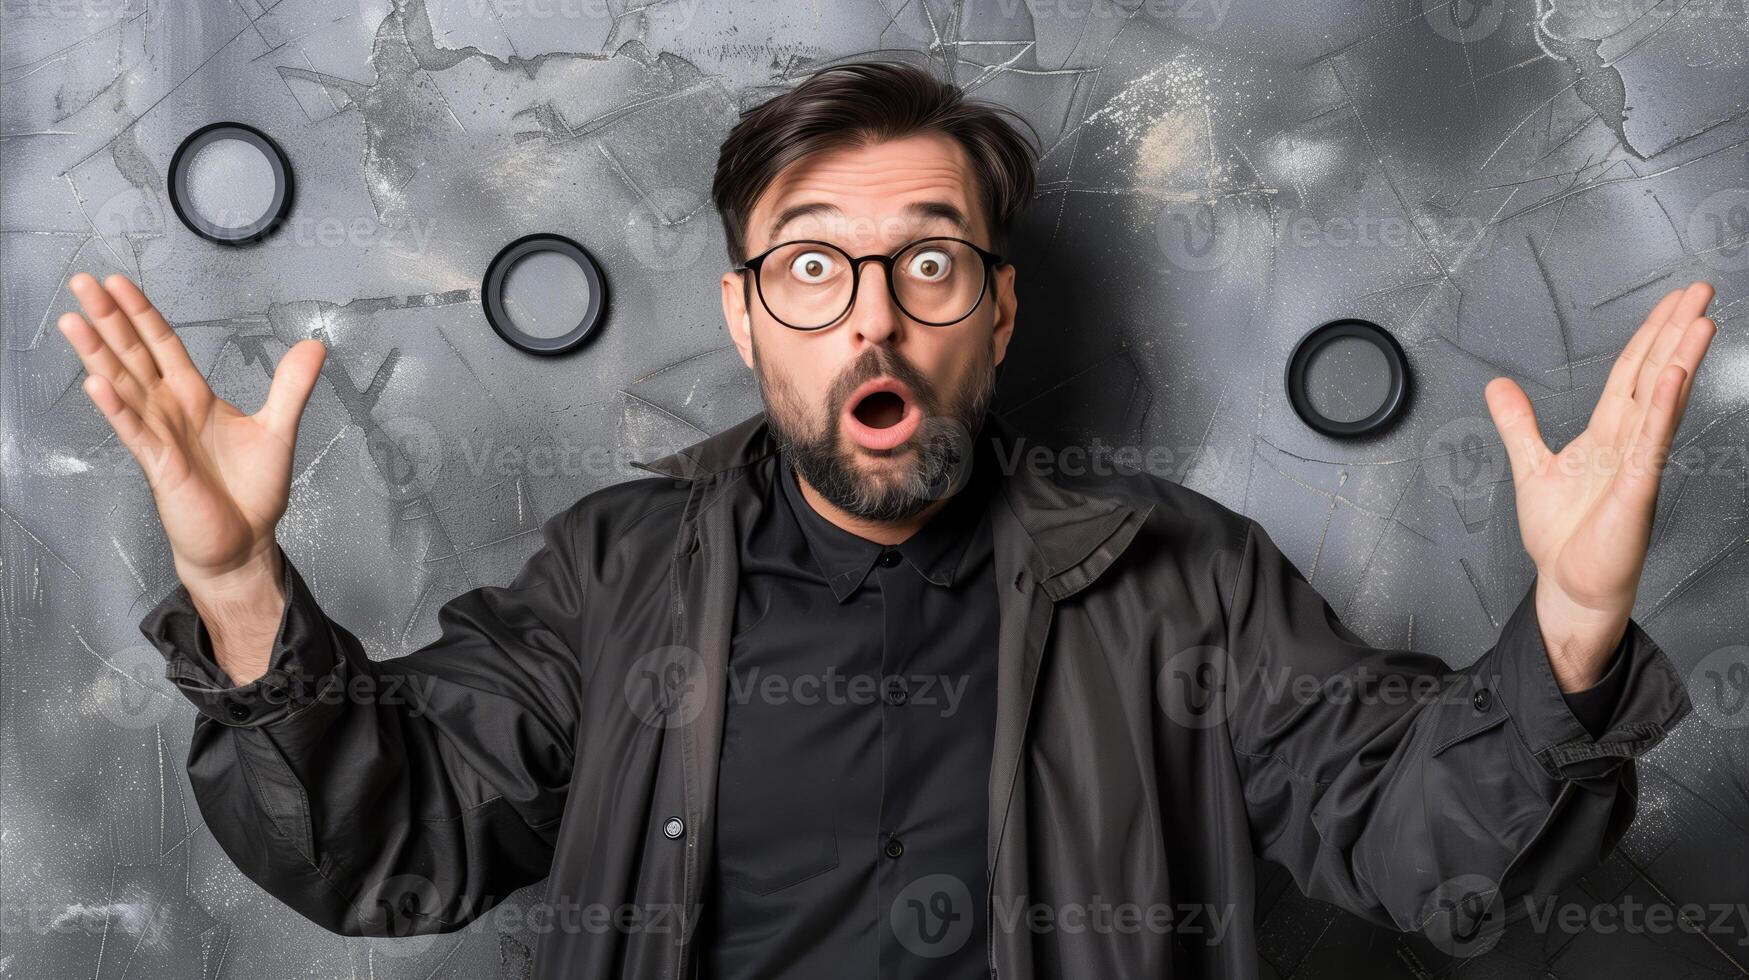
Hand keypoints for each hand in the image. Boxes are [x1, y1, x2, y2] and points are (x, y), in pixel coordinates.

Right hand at [56, 273, 324, 594]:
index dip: (142, 313)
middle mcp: (170, 412)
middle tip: (81, 281)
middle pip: (133, 355)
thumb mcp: (279, 429)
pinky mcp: (162, 467)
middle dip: (108, 319)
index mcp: (195, 397)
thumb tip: (314, 345)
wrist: (244, 542)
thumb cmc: (252, 491)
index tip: (117, 282)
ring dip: (98, 355)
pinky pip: (135, 432)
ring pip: (123, 387)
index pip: (163, 346)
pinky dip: (117, 408)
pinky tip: (96, 384)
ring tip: (74, 321)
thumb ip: (291, 386)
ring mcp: (161, 437)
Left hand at [1484, 281, 1716, 690]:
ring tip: (1700, 319)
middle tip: (1701, 289)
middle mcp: (1629, 444)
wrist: (1567, 585)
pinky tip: (1676, 376)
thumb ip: (1518, 424)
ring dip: (1681, 359)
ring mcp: (1637, 465)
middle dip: (1676, 332)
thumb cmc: (1562, 537)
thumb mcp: (1531, 466)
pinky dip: (1662, 408)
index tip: (1674, 303)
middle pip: (1655, 376)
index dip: (1650, 336)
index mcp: (1608, 435)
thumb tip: (1497, 386)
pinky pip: (1651, 444)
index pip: (1633, 374)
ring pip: (1662, 401)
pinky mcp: (1636, 491)